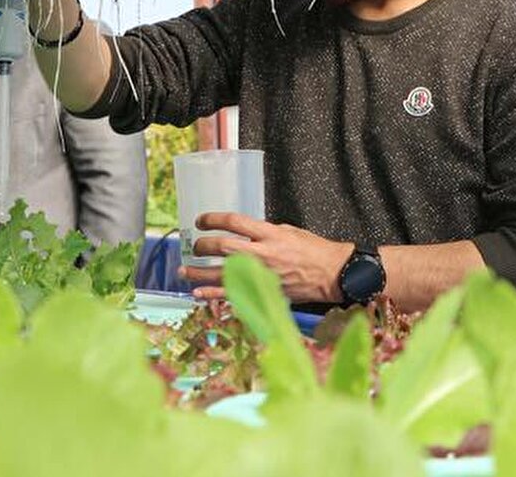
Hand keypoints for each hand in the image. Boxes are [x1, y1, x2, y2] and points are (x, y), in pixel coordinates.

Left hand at [182, 213, 353, 304]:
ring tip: (183, 270)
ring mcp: (261, 275)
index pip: (234, 222)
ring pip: (221, 273)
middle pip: (222, 247)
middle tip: (195, 246)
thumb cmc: (314, 251)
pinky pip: (231, 295)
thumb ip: (264, 232)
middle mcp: (262, 254)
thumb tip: (244, 233)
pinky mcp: (263, 292)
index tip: (201, 220)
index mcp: (269, 234)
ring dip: (198, 272)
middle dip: (202, 246)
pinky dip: (212, 295)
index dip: (213, 219)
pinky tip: (197, 294)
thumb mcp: (288, 231)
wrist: (332, 274)